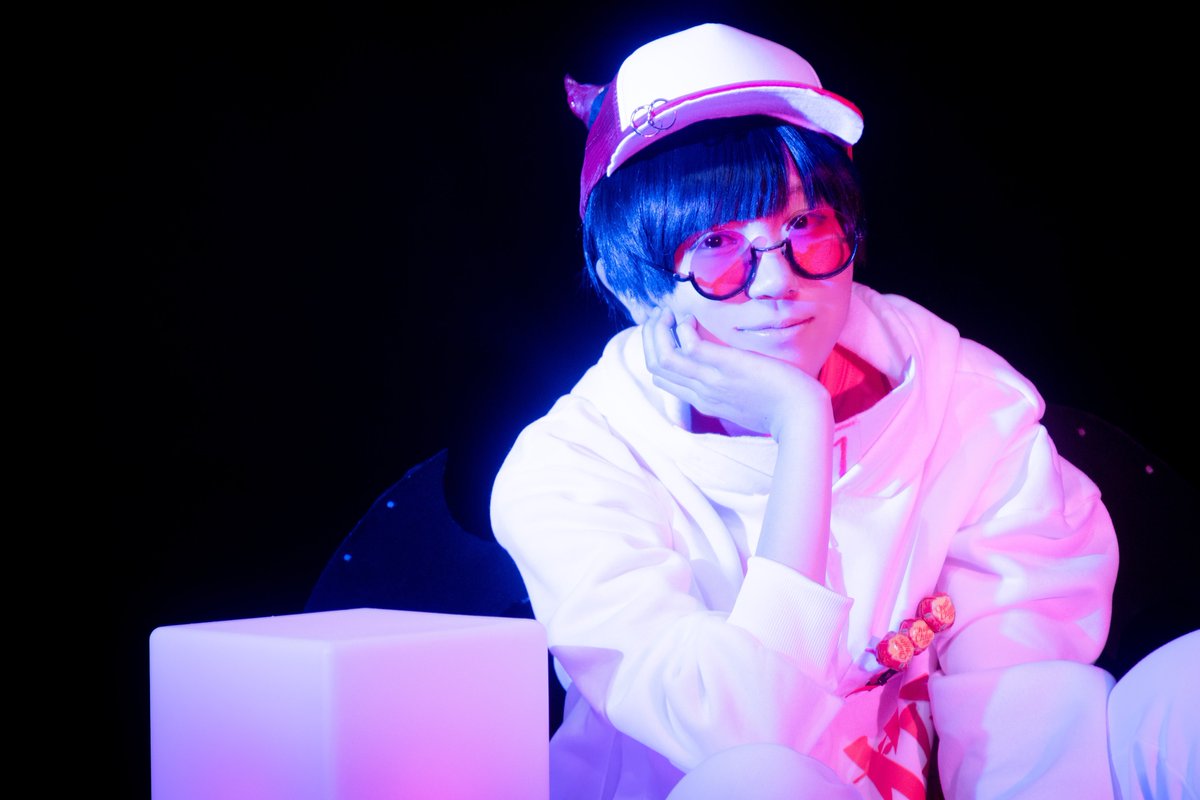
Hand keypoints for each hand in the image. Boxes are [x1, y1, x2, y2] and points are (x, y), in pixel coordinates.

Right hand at [641, 307, 830, 439]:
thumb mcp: (744, 400)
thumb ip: (727, 385)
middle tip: (660, 315)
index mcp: (702, 401)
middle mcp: (700, 392)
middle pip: (654, 365)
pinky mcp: (727, 367)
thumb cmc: (781, 406)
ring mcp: (711, 381)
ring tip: (667, 312)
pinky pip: (690, 346)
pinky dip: (683, 329)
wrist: (801, 415)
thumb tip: (723, 363)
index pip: (661, 377)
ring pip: (663, 357)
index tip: (665, 329)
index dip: (655, 350)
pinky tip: (692, 318)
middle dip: (650, 335)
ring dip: (659, 329)